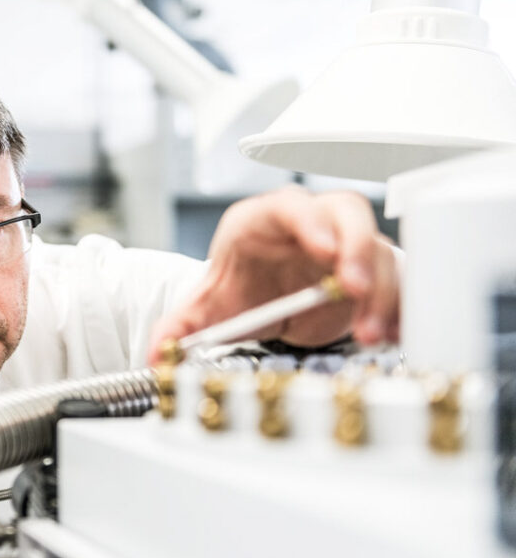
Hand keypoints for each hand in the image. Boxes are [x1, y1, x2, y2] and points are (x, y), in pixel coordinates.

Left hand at [148, 186, 399, 364]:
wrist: (261, 297)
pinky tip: (393, 331)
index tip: (322, 249)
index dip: (308, 221)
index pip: (288, 205)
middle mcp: (310, 224)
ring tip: (369, 331)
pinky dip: (400, 305)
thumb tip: (157, 352)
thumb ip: (179, 326)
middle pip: (345, 213)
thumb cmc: (239, 285)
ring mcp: (346, 245)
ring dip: (380, 290)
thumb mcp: (206, 305)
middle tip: (353, 288)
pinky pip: (396, 279)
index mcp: (263, 220)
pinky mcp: (371, 272)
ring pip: (378, 249)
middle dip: (355, 248)